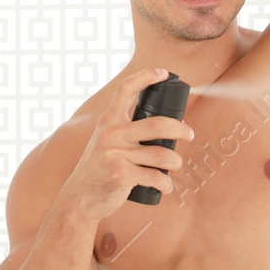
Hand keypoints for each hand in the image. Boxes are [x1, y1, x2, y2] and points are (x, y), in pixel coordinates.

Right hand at [59, 67, 194, 222]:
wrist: (80, 196)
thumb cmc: (99, 169)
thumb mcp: (105, 142)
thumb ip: (125, 131)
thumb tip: (163, 127)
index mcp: (108, 121)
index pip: (126, 89)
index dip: (146, 76)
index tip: (164, 73)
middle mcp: (110, 134)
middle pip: (157, 124)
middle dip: (181, 129)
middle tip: (189, 134)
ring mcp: (115, 154)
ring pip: (162, 154)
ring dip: (175, 162)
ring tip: (175, 166)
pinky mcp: (121, 174)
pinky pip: (156, 176)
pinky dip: (166, 184)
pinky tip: (165, 186)